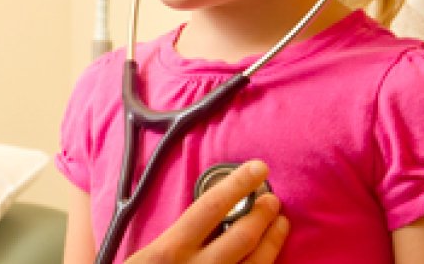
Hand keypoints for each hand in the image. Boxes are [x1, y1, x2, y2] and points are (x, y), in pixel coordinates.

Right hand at [124, 161, 289, 263]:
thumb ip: (173, 243)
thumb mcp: (144, 261)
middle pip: (242, 235)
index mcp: (168, 253)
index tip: (257, 169)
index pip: (210, 207)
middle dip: (263, 213)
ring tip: (279, 224)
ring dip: (273, 240)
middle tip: (271, 200)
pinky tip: (268, 259)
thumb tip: (207, 218)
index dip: (238, 183)